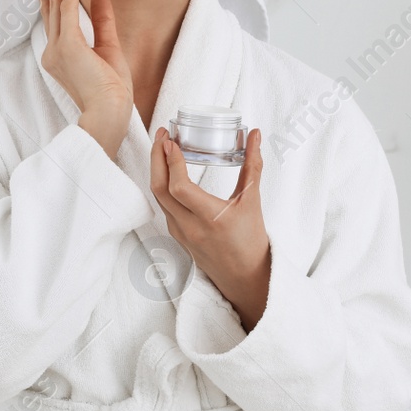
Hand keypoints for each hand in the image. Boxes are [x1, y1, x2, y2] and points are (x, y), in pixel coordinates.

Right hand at [30, 0, 132, 159]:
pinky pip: (68, 10)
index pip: (55, 16)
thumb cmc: (112, 92)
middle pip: (51, 6)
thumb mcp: (109, 47)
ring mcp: (57, 49)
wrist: (111, 114)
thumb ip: (102, 20)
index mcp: (61, 54)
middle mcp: (53, 51)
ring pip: (56, 4)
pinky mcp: (68, 47)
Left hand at [149, 126, 272, 328]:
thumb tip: (254, 135)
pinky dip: (163, 184)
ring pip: (158, 197)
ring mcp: (180, 232)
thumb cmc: (250, 240)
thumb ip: (253, 166)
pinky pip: (164, 206)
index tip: (172, 140)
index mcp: (211, 218)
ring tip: (164, 147)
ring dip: (157, 170)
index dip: (172, 162)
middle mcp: (190, 227)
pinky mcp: (177, 234)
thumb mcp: (253, 201)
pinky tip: (170, 170)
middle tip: (163, 135)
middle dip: (157, 158)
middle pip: (160, 188)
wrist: (244, 276)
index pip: (180, 187)